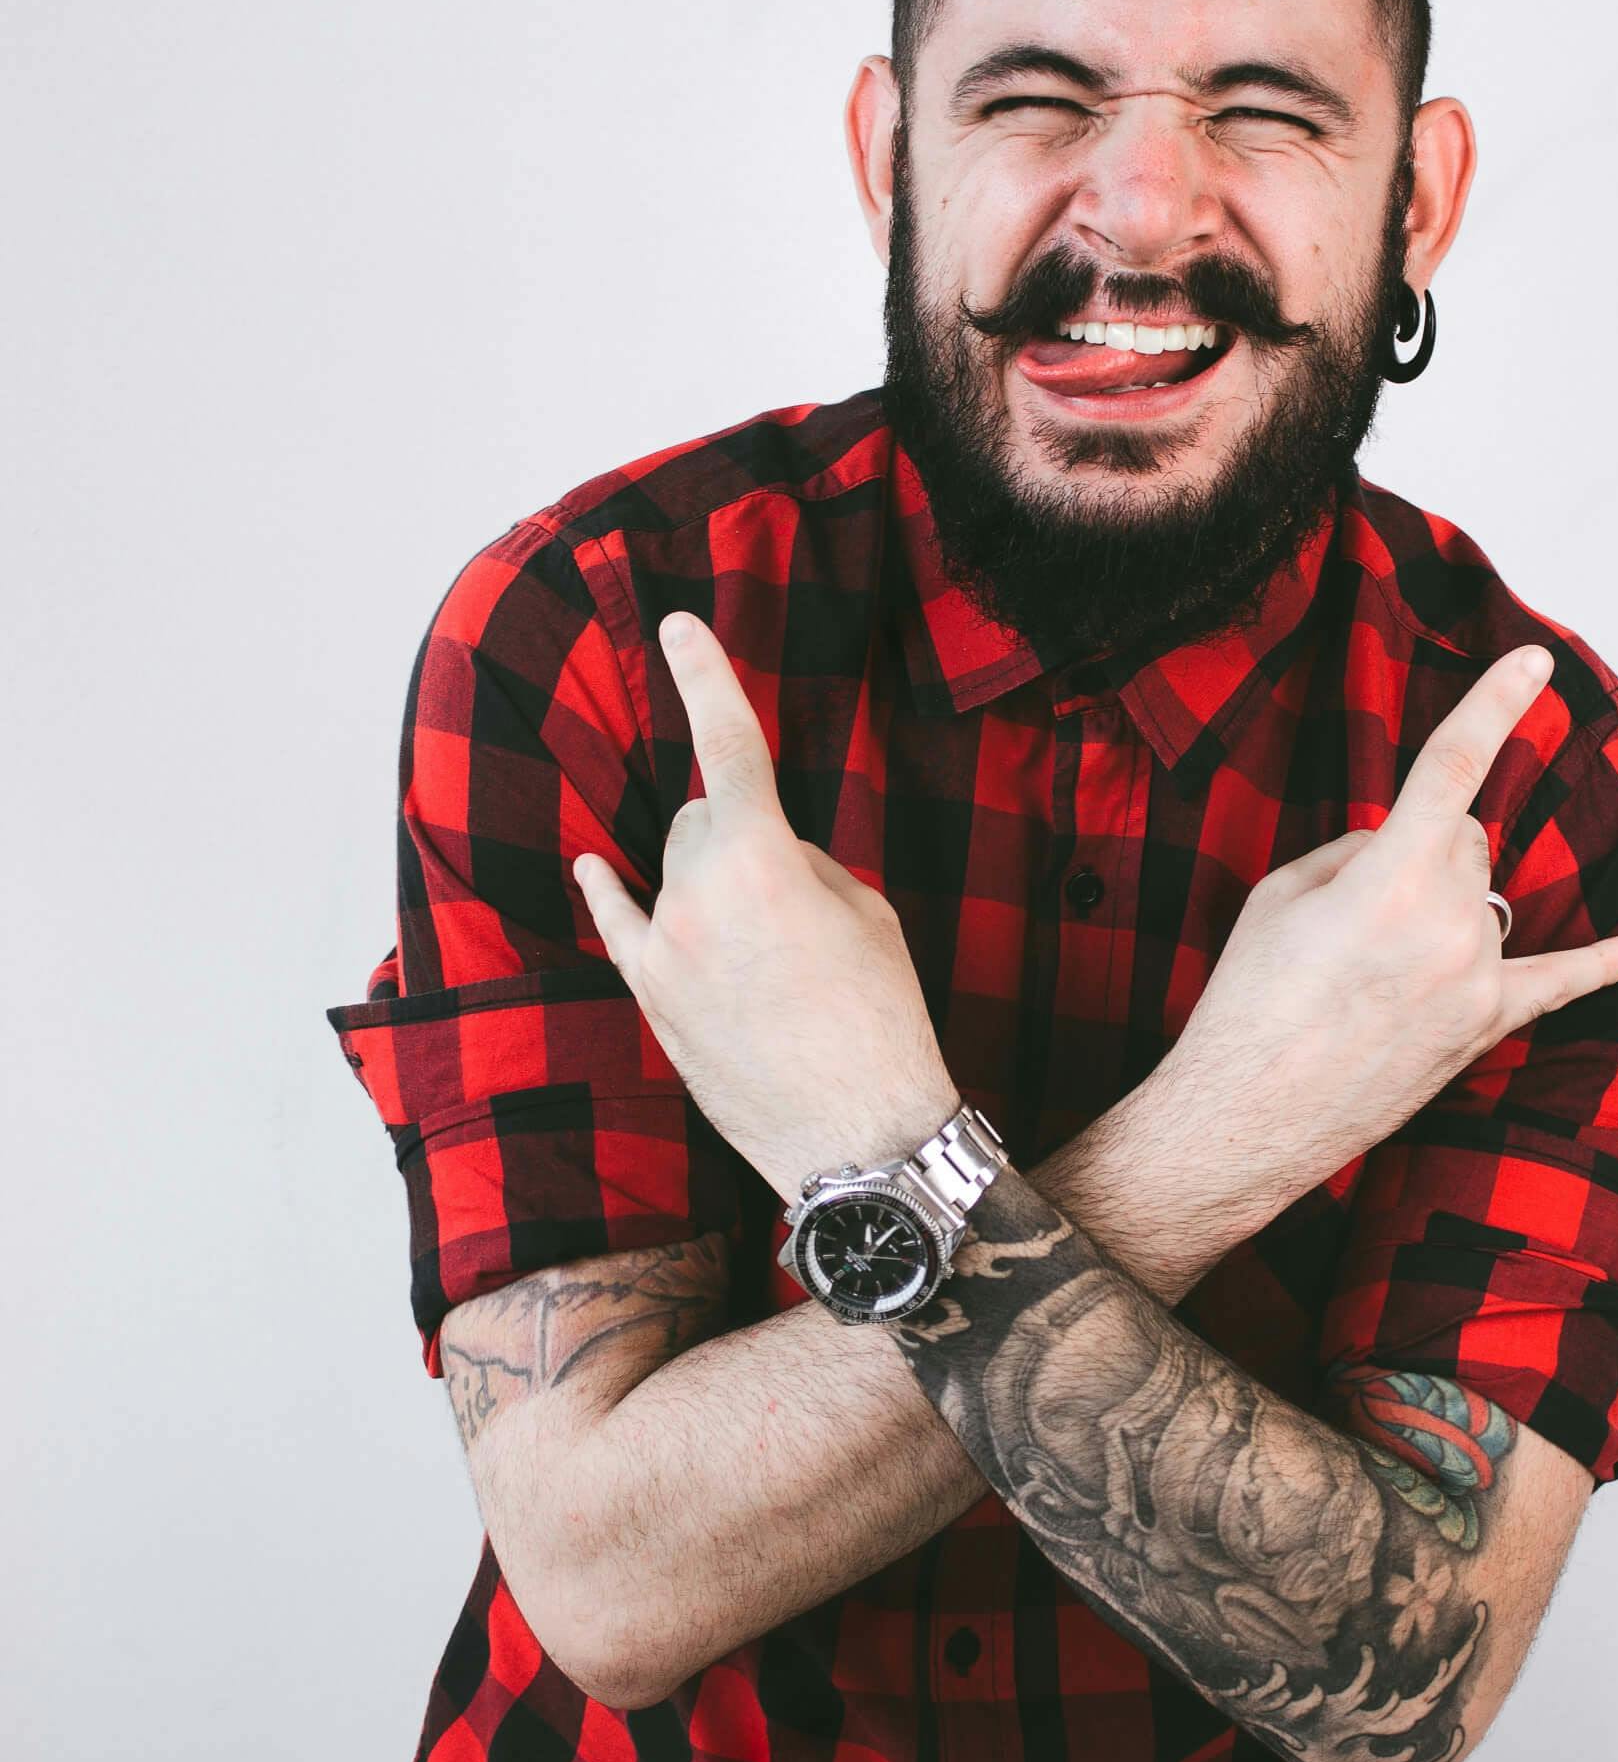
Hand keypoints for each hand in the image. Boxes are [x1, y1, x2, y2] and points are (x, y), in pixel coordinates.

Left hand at [571, 611, 957, 1201]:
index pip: (729, 746)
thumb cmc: (879, 1021)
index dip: (705, 677)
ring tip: (768, 949)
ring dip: (712, 881)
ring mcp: (662, 948)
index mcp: (763, 861)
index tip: (678, 626)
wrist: (856, 1135)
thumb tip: (764, 854)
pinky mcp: (649, 995)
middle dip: (741, 833)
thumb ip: (804, 862)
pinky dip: (613, 890)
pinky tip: (594, 865)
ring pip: (674, 870)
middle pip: (702, 818)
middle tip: (795, 900)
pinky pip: (622, 921)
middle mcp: (696, 895)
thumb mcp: (867, 914)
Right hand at [1159, 645, 1617, 1221]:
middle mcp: (1448, 925)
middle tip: (1350, 915)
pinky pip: (1555, 983)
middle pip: (1465, 840)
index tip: (1535, 661)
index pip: (1453, 768)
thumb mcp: (1279, 897)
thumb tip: (1401, 850)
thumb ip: (1355, 852)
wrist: (1247, 1117)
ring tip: (1371, 967)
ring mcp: (1475, 979)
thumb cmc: (1249, 1005)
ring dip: (1440, 905)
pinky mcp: (1483, 1027)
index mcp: (1388, 879)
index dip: (1495, 704)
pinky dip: (1602, 964)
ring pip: (1482, 896)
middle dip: (1420, 851)